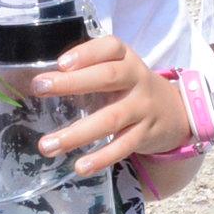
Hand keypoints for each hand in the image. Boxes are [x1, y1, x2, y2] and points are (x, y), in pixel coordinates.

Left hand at [25, 35, 187, 177]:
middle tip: (39, 88)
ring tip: (47, 145)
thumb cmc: (130, 88)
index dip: (86, 53)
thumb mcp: (117, 71)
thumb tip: (39, 83)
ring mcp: (143, 107)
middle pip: (108, 77)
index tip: (60, 63)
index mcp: (126, 58)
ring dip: (77, 133)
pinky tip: (80, 167)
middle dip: (73, 83)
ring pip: (111, 118)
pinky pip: (123, 146)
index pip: (111, 47)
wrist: (175, 112)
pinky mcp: (145, 134)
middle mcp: (137, 79)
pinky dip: (102, 157)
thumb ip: (87, 72)